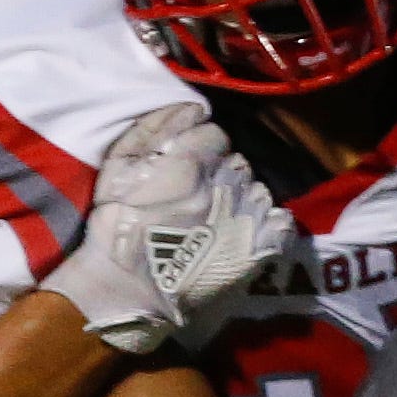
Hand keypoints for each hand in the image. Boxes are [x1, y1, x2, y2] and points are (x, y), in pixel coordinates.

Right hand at [45, 105, 290, 354]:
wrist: (127, 289)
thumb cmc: (116, 227)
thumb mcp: (119, 165)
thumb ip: (154, 128)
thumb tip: (192, 107)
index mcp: (190, 162)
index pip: (215, 135)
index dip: (201, 150)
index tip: (188, 169)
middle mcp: (223, 185)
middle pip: (237, 163)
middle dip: (221, 174)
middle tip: (200, 197)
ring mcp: (244, 218)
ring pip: (256, 190)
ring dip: (242, 198)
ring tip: (219, 219)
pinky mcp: (258, 250)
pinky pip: (280, 222)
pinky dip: (268, 224)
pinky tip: (247, 233)